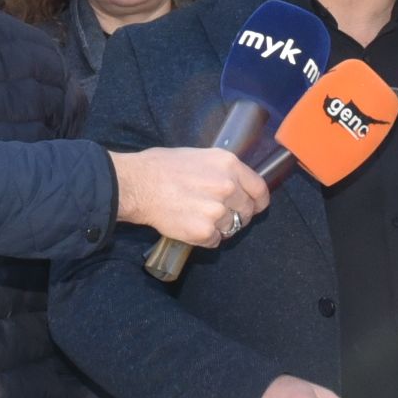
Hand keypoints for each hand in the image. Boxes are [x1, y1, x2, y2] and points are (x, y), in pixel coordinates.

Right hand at [114, 146, 270, 248]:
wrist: (138, 184)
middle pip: (247, 211)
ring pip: (231, 228)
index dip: (258, 201)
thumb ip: (222, 171)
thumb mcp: (199, 156)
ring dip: (218, 227)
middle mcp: (228, 187)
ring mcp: (217, 210)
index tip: (254, 207)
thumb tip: (235, 183)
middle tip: (217, 214)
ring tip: (196, 217)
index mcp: (229, 164)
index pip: (259, 189)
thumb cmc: (162, 167)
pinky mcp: (204, 231)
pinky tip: (189, 225)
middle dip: (236, 216)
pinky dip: (205, 238)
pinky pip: (215, 241)